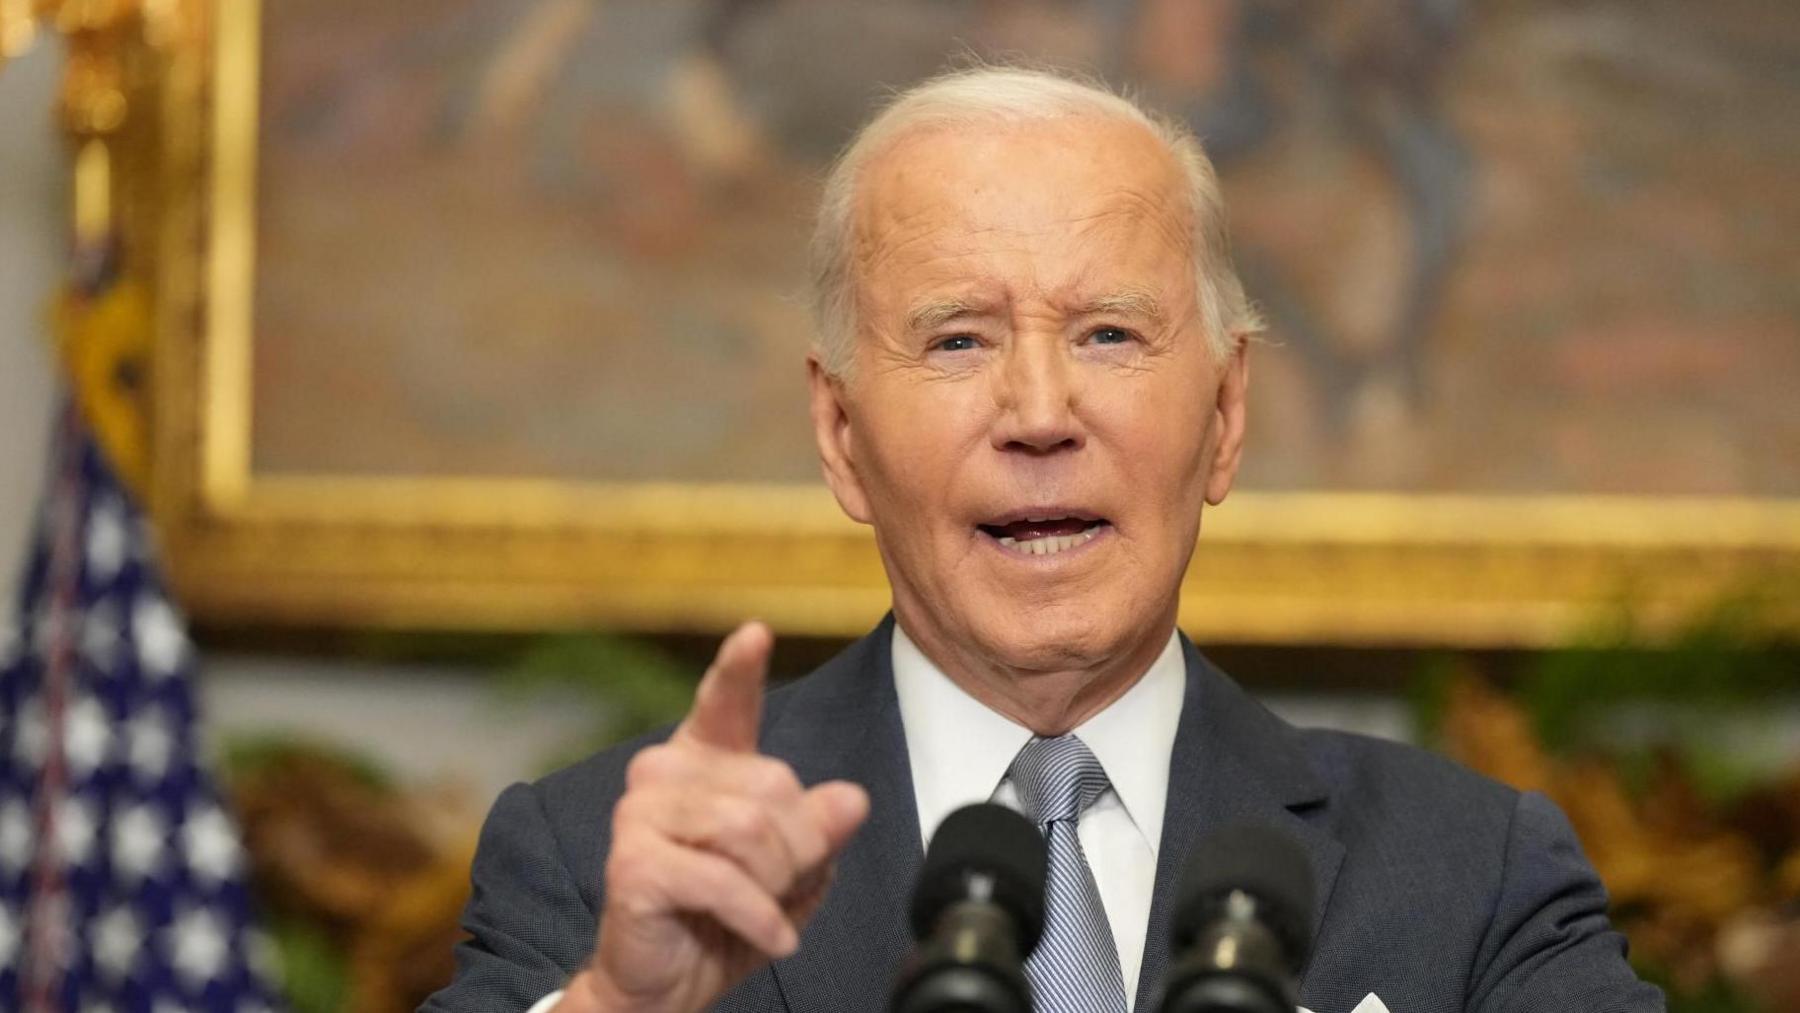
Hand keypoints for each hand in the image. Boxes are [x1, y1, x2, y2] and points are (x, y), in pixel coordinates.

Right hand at [559, 622, 870, 1012]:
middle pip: (773, 788)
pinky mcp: (633, 863)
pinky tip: (770, 940)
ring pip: (750, 831)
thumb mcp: (790, 873)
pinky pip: (724, 881)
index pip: (725, 704)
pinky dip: (760, 918)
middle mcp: (663, 774)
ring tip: (769, 912)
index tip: (756, 633)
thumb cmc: (721, 920)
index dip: (739, 669)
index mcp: (701, 762)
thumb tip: (852, 799)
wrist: (664, 986)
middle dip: (798, 850)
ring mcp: (639, 814)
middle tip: (784, 889)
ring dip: (777, 885)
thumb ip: (818, 829)